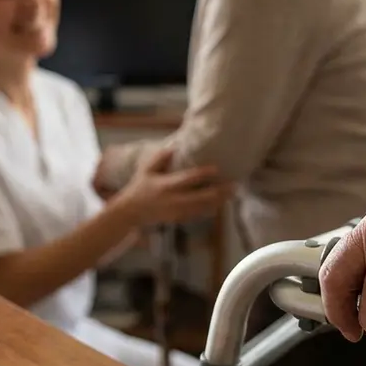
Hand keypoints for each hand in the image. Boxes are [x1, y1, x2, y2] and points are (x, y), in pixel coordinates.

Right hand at [113, 148, 233, 225]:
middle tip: (234, 186)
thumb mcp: (146, 170)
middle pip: (200, 197)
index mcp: (165, 185)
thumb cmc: (140, 187)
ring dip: (218, 201)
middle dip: (218, 192)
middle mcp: (173, 199)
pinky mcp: (178, 218)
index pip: (188, 179)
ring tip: (232, 194)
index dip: (203, 174)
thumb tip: (174, 146)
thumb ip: (159, 158)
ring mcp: (177, 211)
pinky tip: (221, 204)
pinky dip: (210, 209)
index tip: (217, 169)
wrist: (132, 212)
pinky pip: (197, 214)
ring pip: (202, 207)